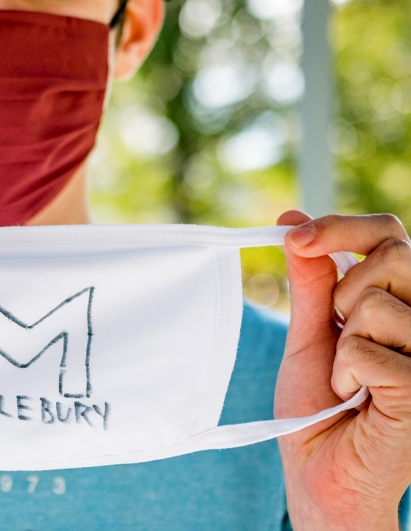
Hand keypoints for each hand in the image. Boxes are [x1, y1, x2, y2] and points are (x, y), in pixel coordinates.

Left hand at [275, 211, 410, 530]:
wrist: (321, 471)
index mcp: (403, 300)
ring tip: (349, 377)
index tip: (294, 235)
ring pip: (373, 302)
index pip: (389, 233)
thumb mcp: (309, 330)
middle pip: (393, 254)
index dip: (341, 226)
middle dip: (342, 288)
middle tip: (336, 331)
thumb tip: (291, 220)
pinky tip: (356, 398)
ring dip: (340, 341)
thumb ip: (311, 279)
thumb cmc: (319, 405)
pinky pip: (363, 348)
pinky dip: (343, 373)